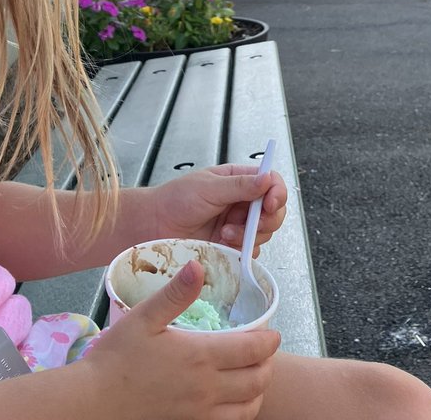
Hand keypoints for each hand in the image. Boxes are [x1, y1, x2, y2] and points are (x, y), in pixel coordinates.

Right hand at [80, 259, 279, 419]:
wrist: (96, 401)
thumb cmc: (117, 357)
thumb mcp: (144, 317)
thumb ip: (176, 293)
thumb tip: (198, 265)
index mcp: (199, 356)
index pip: (251, 350)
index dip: (269, 341)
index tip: (274, 332)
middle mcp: (206, 388)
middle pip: (256, 380)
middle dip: (269, 364)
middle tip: (267, 351)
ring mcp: (200, 412)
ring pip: (249, 407)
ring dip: (260, 389)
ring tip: (257, 374)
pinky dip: (244, 412)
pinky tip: (236, 400)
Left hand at [151, 164, 286, 252]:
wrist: (153, 226)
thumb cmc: (175, 199)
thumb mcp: (208, 187)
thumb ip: (239, 185)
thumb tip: (267, 179)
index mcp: (238, 180)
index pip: (271, 182)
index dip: (277, 193)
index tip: (270, 204)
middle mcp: (241, 202)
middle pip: (274, 211)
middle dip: (267, 219)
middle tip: (251, 224)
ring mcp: (237, 225)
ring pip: (264, 233)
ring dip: (248, 235)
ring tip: (224, 232)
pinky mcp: (231, 246)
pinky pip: (249, 251)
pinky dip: (240, 250)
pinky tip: (222, 243)